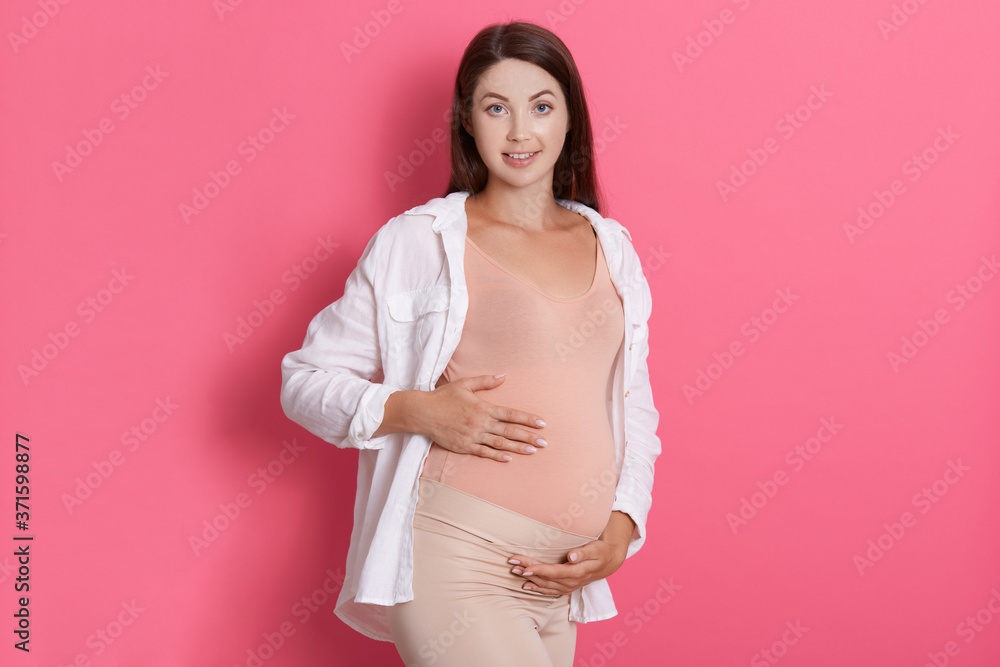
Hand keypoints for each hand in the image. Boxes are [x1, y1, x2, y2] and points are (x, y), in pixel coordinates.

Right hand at [415, 374, 547, 462]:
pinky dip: (496, 456)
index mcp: (483, 408)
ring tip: (532, 451)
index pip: (511, 414)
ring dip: (517, 448)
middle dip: (528, 437)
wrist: (422, 412)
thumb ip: (485, 381)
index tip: (542, 423)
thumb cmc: (443, 397)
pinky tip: (508, 459)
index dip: (527, 419)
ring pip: (500, 444)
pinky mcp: (464, 446)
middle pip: (509, 431)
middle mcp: (481, 423)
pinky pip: (483, 452)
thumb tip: (504, 377)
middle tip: (544, 442)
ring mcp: (473, 436)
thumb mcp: (465, 384)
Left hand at [505, 536, 627, 595]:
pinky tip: (525, 585)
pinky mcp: (566, 588)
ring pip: (545, 585)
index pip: (555, 572)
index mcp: (577, 572)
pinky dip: (537, 589)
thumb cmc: (600, 552)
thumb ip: (583, 553)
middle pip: (546, 578)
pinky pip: (549, 590)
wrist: (608, 563)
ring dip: (529, 580)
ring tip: (514, 572)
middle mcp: (571, 582)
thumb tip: (571, 557)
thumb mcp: (595, 549)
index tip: (526, 567)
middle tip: (513, 564)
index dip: (540, 570)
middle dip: (528, 572)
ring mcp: (568, 587)